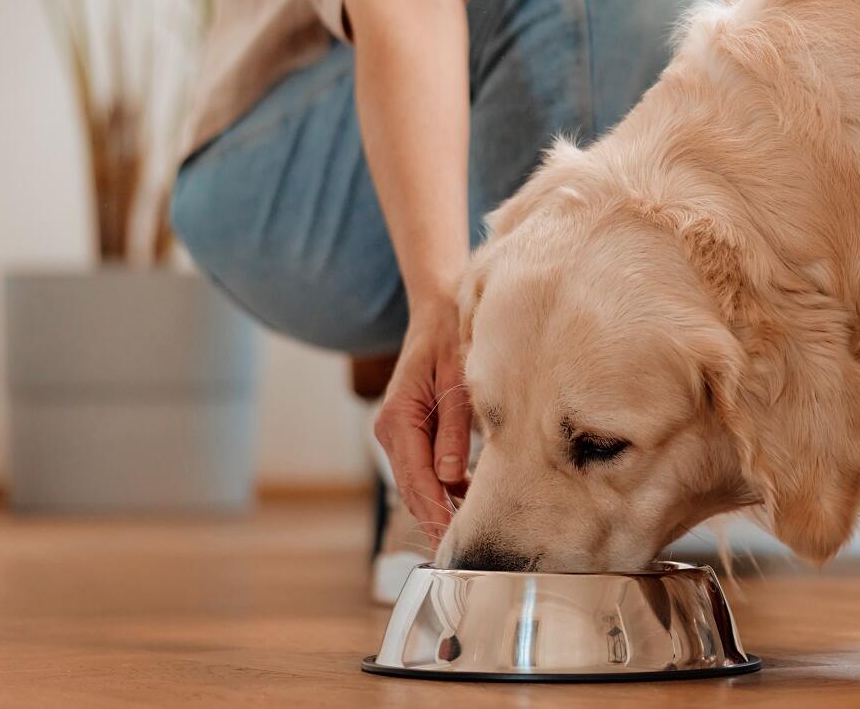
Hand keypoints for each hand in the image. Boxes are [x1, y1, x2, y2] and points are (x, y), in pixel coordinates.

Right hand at [372, 299, 472, 544]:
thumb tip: (450, 477)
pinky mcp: (411, 432)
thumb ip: (455, 429)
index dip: (435, 511)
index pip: (416, 478)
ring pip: (417, 481)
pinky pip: (423, 468)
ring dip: (440, 505)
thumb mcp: (457, 380)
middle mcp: (391, 428)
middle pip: (413, 487)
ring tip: (468, 533)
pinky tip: (468, 498)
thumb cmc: (452, 338)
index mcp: (398, 416)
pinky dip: (443, 486)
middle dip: (435, 519)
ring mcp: (397, 432)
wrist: (439, 308)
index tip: (452, 539)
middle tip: (461, 552)